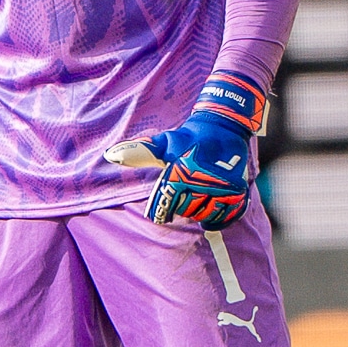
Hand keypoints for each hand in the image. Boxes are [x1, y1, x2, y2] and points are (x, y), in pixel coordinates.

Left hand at [107, 74, 262, 228]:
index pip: (165, 207)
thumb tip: (110, 155)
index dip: (161, 211)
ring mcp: (222, 189)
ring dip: (199, 210)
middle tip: (185, 192)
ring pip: (202, 215)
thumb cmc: (189, 137)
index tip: (161, 211)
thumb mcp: (164, 143)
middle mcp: (202, 182)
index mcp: (181, 172)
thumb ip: (139, 152)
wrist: (224, 127)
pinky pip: (222, 218)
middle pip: (184, 212)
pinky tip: (212, 207)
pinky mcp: (237, 194)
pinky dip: (216, 217)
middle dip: (181, 205)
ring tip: (199, 195)